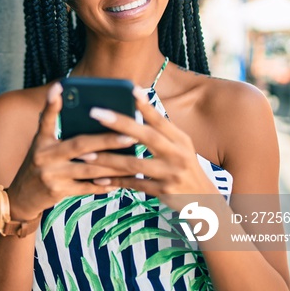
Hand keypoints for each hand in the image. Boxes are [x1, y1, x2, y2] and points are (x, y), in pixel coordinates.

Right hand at [5, 82, 137, 219]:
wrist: (22, 196)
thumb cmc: (40, 165)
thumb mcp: (42, 146)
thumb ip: (58, 133)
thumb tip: (90, 119)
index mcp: (41, 140)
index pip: (46, 119)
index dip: (52, 103)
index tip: (60, 86)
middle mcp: (43, 155)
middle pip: (79, 144)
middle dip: (107, 140)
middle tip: (130, 135)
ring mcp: (51, 174)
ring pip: (88, 168)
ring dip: (113, 165)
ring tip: (133, 160)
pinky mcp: (58, 191)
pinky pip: (87, 187)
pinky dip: (104, 185)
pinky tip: (120, 182)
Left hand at [84, 86, 218, 210]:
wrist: (203, 201)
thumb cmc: (183, 166)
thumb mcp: (180, 146)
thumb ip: (160, 130)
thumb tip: (137, 101)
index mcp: (180, 139)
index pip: (160, 119)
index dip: (145, 105)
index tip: (130, 89)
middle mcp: (177, 154)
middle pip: (146, 136)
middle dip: (119, 123)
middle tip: (95, 113)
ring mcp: (170, 174)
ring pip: (133, 164)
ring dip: (107, 159)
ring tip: (85, 153)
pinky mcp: (162, 191)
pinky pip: (133, 185)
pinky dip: (114, 181)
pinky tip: (97, 178)